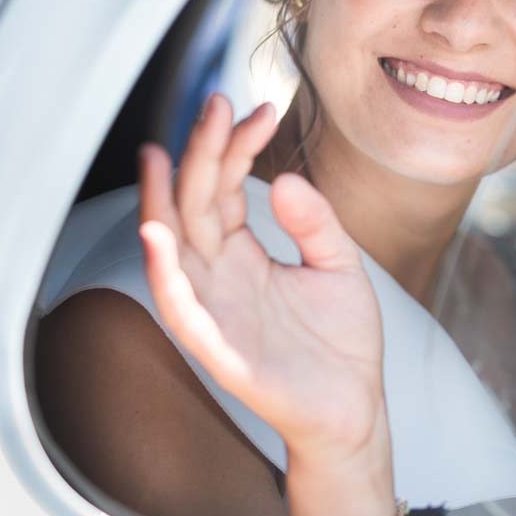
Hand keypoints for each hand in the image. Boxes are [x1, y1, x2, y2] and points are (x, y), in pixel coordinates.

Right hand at [137, 95, 394, 515]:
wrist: (356, 411)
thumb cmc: (340, 345)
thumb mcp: (338, 264)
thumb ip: (316, 221)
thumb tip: (288, 178)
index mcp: (242, 256)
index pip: (224, 190)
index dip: (235, 147)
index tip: (259, 108)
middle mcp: (219, 279)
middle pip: (194, 207)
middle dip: (200, 155)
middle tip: (214, 105)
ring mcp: (216, 313)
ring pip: (172, 252)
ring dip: (160, 206)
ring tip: (160, 158)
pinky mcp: (221, 351)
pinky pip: (183, 312)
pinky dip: (167, 276)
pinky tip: (159, 238)